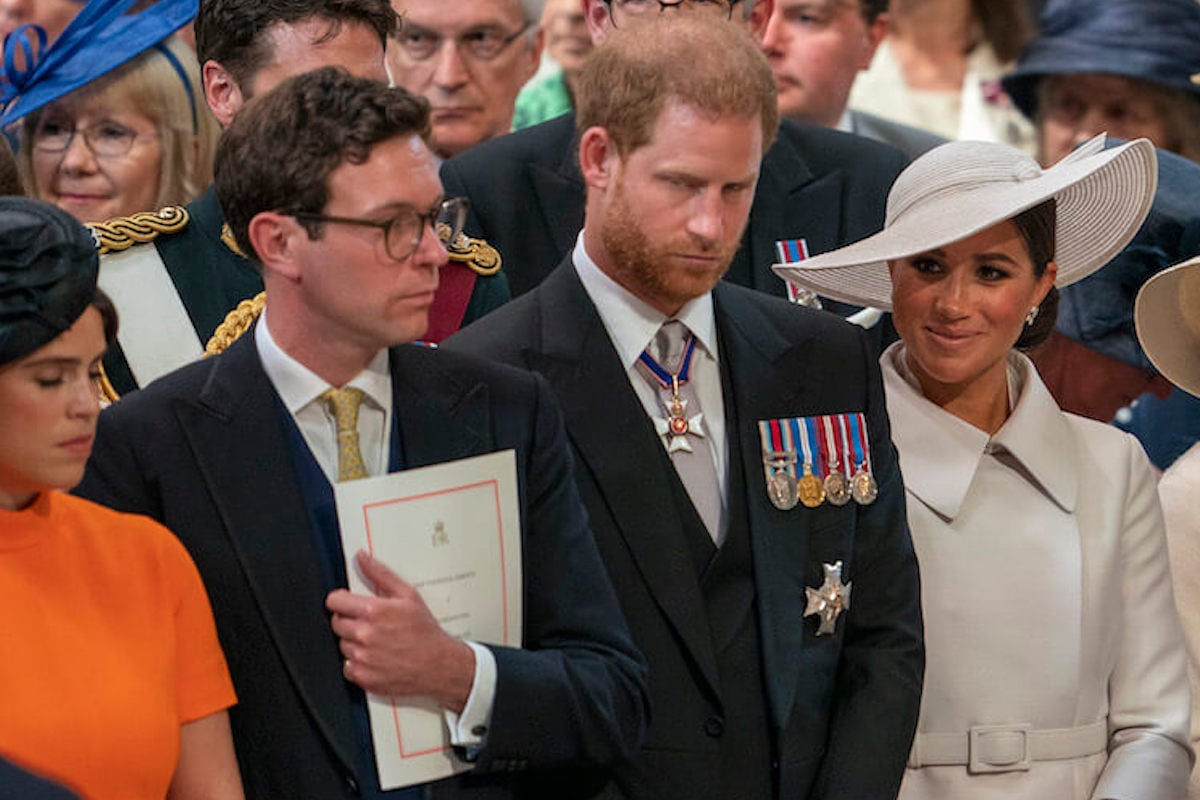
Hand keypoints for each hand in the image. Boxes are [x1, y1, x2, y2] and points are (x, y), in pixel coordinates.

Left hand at [327, 551, 474, 712]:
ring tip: (376, 640)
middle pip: (336, 623)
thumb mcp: (407, 595)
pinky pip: (347, 666)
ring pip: (342, 644)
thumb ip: (380, 574)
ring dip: (354, 642)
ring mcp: (362, 658)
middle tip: (368, 623)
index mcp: (373, 612)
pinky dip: (357, 663)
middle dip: (349, 620)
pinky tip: (374, 657)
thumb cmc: (425, 631)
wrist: (438, 665)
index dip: (341, 601)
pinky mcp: (363, 677)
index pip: (334, 601)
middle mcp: (364, 635)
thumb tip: (362, 558)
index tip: (347, 603)